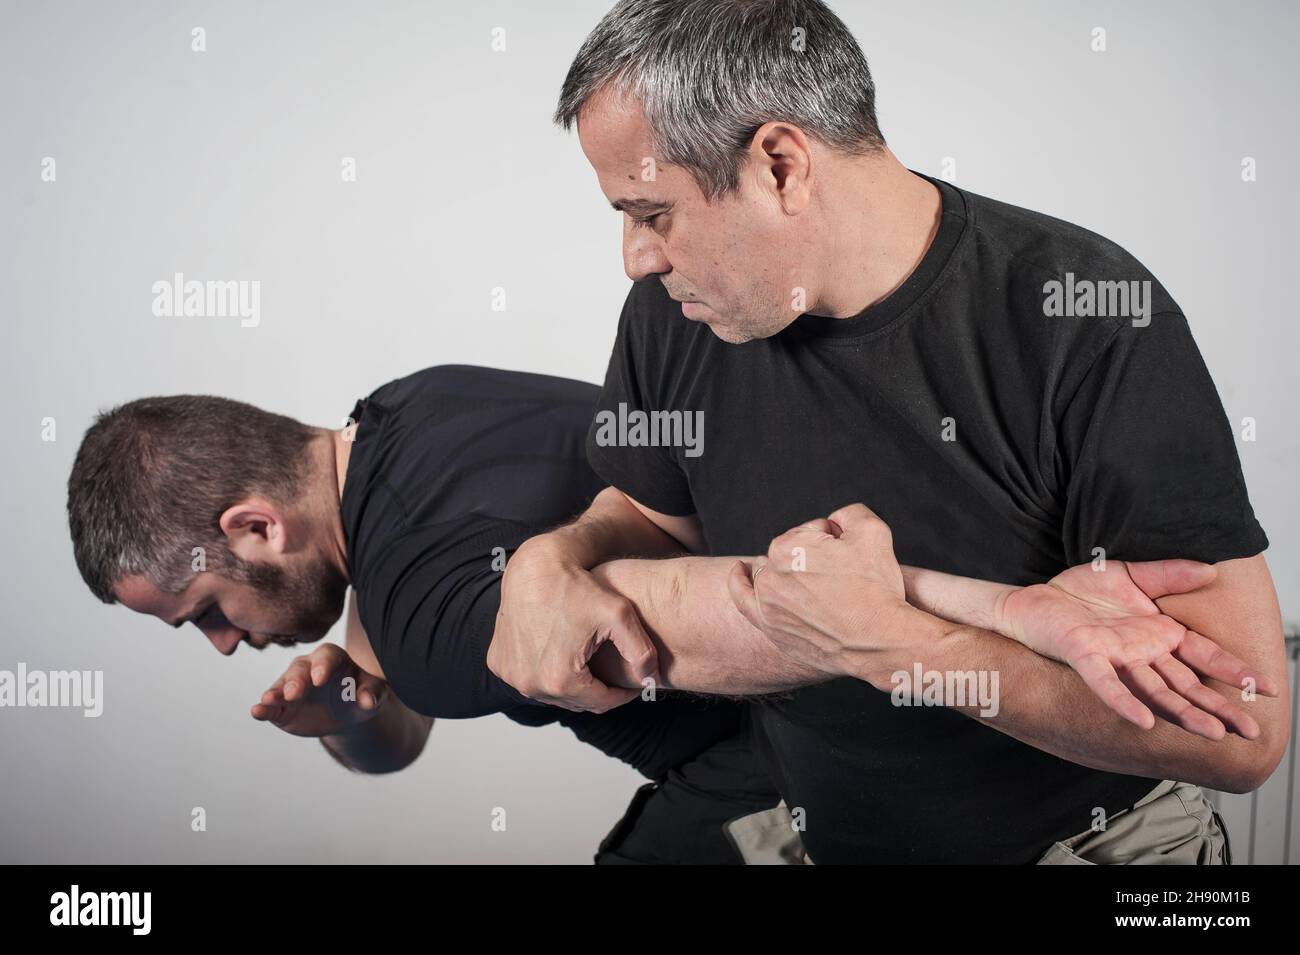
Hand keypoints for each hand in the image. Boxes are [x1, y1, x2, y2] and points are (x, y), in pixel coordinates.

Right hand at [250, 643, 388, 737]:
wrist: (345, 712)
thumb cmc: (361, 692)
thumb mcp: (373, 692)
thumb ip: (372, 693)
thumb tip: (368, 700)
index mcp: (332, 657)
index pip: (326, 657)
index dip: (322, 666)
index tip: (320, 678)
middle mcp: (307, 667)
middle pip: (299, 670)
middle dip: (296, 681)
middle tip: (293, 692)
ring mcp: (292, 686)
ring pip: (281, 686)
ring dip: (275, 693)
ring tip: (268, 700)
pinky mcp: (282, 707)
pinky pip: (271, 706)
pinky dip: (263, 709)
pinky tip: (256, 712)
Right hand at [487, 536, 657, 712]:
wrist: (535, 566)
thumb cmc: (576, 587)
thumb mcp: (620, 614)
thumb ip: (642, 652)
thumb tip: (650, 680)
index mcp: (559, 681)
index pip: (601, 703)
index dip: (622, 694)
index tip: (634, 683)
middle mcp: (530, 685)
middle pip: (576, 701)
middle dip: (597, 690)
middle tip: (612, 672)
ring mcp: (511, 675)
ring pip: (552, 694)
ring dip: (572, 684)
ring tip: (589, 662)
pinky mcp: (499, 663)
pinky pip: (530, 678)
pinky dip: (546, 673)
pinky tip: (562, 654)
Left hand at [727, 503, 911, 683]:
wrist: (881, 641)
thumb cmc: (877, 588)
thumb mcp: (872, 532)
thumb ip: (849, 513)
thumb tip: (835, 522)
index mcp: (788, 546)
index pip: (812, 532)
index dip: (837, 542)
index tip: (852, 563)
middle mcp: (770, 575)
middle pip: (792, 552)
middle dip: (815, 558)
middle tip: (843, 580)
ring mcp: (766, 604)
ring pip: (773, 573)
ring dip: (788, 570)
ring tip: (817, 585)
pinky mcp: (769, 627)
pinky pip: (743, 600)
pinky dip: (740, 581)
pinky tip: (741, 569)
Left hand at [999, 560, 1278, 737]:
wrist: (1033, 595)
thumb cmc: (1080, 591)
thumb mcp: (1131, 574)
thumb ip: (1169, 574)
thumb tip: (1211, 570)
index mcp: (1156, 634)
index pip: (1203, 656)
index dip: (1233, 671)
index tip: (1266, 687)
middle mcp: (1140, 653)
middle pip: (1186, 684)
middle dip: (1218, 707)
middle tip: (1250, 731)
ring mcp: (1114, 657)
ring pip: (1154, 691)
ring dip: (1183, 712)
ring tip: (1212, 733)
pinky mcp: (1085, 655)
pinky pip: (1106, 684)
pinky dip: (1124, 702)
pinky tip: (1144, 722)